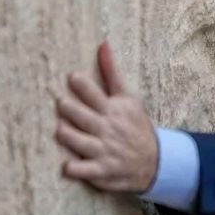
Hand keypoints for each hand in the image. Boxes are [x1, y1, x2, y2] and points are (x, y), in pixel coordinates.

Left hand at [52, 42, 157, 192]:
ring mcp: (104, 150)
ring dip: (69, 136)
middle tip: (60, 102)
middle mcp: (107, 129)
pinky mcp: (102, 170)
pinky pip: (86, 170)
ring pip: (81, 142)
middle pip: (84, 117)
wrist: (154, 159)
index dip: (83, 85)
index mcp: (113, 109)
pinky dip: (76, 169)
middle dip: (71, 109)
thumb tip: (102, 44)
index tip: (72, 77)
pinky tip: (66, 166)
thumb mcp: (128, 97)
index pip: (96, 95)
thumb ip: (112, 72)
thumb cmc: (134, 123)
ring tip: (59, 129)